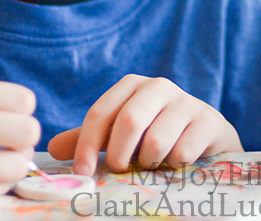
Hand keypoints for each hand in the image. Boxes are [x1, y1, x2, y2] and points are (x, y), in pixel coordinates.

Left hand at [48, 74, 242, 175]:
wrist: (205, 135)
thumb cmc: (154, 133)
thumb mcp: (119, 135)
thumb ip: (88, 140)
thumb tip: (52, 149)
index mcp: (131, 85)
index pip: (100, 113)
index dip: (87, 145)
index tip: (83, 173)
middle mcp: (158, 86)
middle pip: (129, 122)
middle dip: (120, 155)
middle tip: (121, 171)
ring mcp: (186, 101)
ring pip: (156, 141)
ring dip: (150, 162)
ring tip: (153, 163)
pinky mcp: (208, 120)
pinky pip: (183, 152)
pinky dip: (174, 165)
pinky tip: (177, 162)